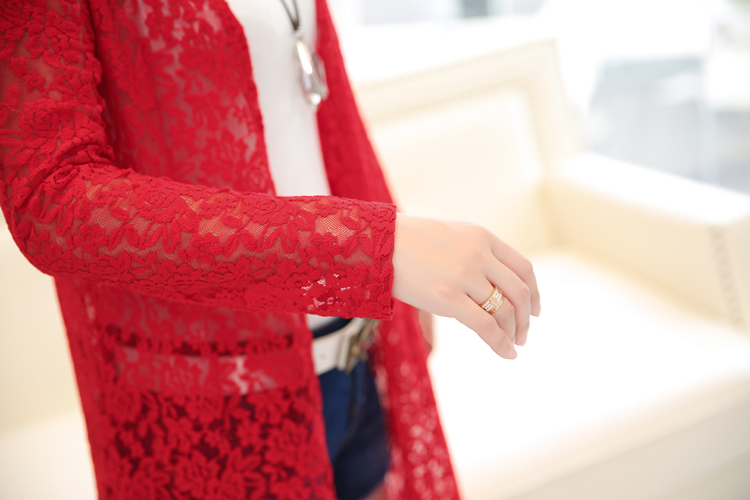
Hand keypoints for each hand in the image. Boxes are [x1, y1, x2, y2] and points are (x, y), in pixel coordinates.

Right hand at [392, 213, 540, 359]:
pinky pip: (486, 326)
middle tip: (524, 334)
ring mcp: (465, 276)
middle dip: (526, 317)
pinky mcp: (448, 298)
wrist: (378, 242)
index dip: (534, 292)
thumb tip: (486, 283)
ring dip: (514, 332)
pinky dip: (501, 343)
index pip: (523, 268)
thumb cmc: (407, 241)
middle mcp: (479, 255)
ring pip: (505, 311)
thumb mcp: (450, 236)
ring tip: (513, 345)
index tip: (535, 309)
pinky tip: (507, 354)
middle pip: (519, 291)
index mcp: (482, 237)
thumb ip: (473, 253)